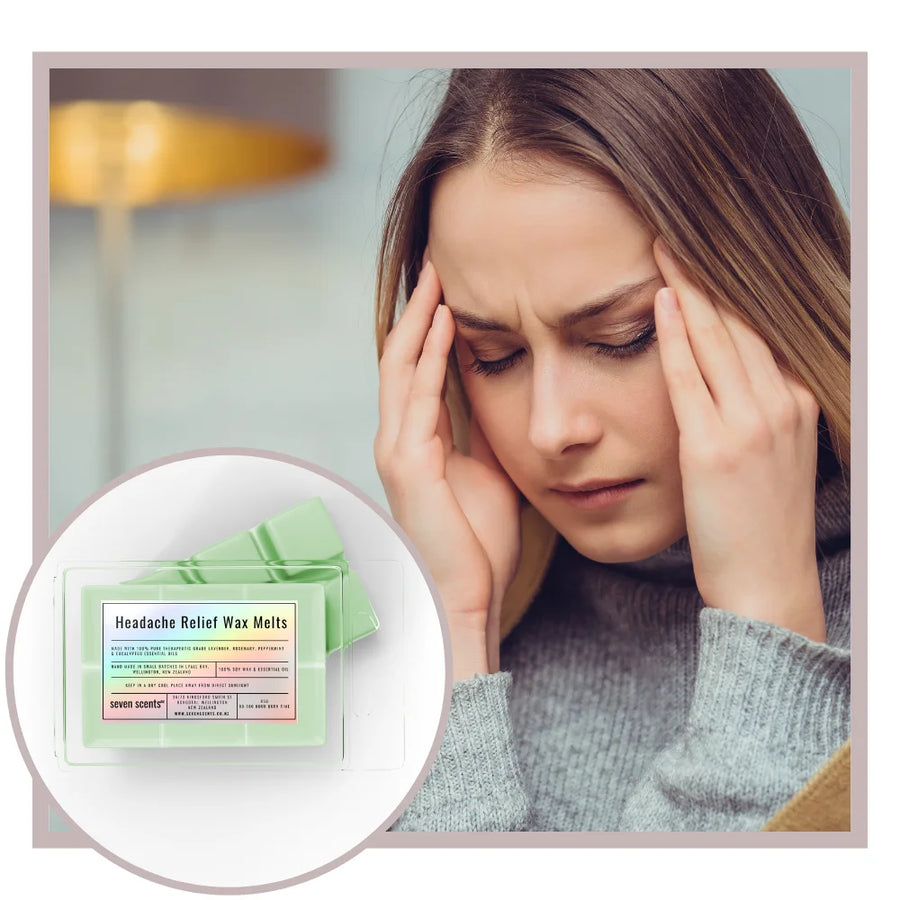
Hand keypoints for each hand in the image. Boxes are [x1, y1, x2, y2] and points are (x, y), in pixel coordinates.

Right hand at [375, 255, 521, 679]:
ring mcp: (397, 449)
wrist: (468, 596)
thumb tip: (506, 398)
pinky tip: (447, 322)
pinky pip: (416, 395)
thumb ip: (486, 435)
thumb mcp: (490, 474)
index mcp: (418, 441)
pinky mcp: (406, 463)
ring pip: (401, 366)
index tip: (452, 288)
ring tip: (439, 276)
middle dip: (419, 309)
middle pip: (402, 356)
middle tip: (439, 263)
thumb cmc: (479, 544)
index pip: (419, 369)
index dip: (431, 327)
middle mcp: (399, 438)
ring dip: (420, 319)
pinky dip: (430, 355)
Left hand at [653, 238, 824, 642]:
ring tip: (665, 243)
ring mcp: (752, 424)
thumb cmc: (759, 524)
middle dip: (709, 270)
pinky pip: (691, 378)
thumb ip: (756, 408)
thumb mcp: (773, 455)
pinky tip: (662, 300)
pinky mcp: (715, 448)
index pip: (759, 328)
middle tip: (678, 226)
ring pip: (719, 338)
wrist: (767, 584)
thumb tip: (728, 372)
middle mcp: (782, 403)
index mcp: (797, 402)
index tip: (705, 249)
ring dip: (690, 286)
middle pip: (741, 320)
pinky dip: (676, 335)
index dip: (730, 286)